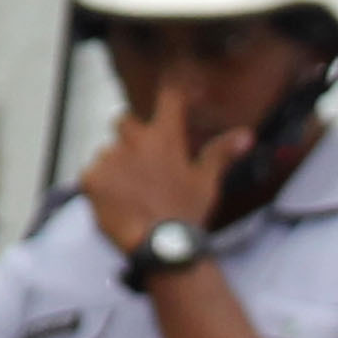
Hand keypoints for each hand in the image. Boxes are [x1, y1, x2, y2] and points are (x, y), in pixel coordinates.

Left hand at [79, 78, 243, 255]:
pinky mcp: (91, 178)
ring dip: (117, 166)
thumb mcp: (207, 183)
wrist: (162, 247)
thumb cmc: (187, 214)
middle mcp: (134, 141)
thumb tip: (247, 134)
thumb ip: (221, 153)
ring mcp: (110, 158)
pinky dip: (102, 186)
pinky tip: (117, 203)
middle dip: (132, 134)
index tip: (176, 93)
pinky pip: (93, 174)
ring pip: (109, 152)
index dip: (173, 91)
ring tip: (133, 194)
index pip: (169, 98)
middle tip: (143, 161)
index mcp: (165, 138)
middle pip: (125, 120)